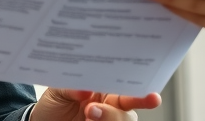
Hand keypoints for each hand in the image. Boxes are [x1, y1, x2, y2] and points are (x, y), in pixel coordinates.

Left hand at [32, 88, 160, 120]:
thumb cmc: (52, 104)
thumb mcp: (56, 90)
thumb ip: (70, 87)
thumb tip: (84, 88)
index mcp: (105, 89)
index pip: (128, 88)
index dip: (142, 93)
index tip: (152, 97)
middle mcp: (110, 108)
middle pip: (128, 113)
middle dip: (117, 114)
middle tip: (92, 110)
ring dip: (107, 120)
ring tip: (86, 115)